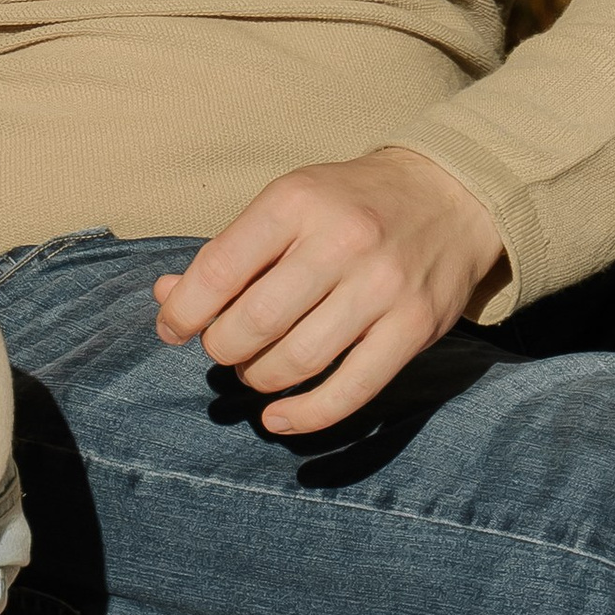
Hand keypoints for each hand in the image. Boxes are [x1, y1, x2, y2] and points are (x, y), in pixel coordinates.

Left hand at [154, 146, 508, 435]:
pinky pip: (351, 390)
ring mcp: (381, 287)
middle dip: (222, 348)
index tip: (171, 330)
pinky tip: (278, 419)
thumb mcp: (287, 203)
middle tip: (221, 348)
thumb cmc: (348, 203)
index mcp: (295, 201)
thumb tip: (166, 296)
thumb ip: (230, 251)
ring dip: (259, 379)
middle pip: (256, 321)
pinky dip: (306, 415)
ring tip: (253, 372)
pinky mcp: (414, 328)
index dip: (184, 310)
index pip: (220, 269)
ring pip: (298, 359)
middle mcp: (339, 241)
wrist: (448, 195)